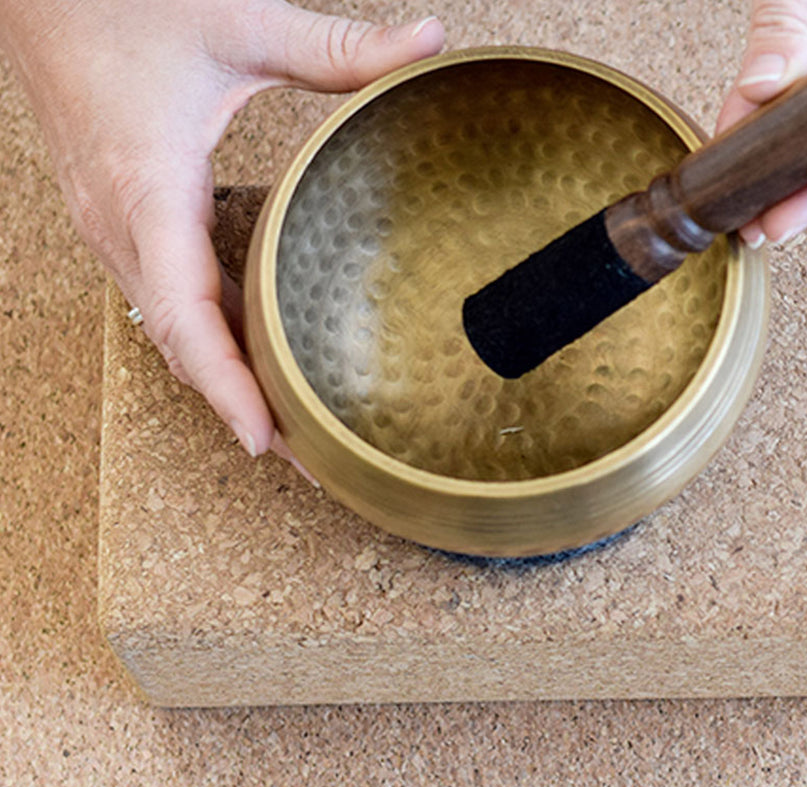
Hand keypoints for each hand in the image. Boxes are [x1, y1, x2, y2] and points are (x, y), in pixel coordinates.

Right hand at [1, 0, 443, 463]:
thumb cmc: (122, 5)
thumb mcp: (238, 23)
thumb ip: (337, 48)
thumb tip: (429, 42)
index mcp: (147, 190)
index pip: (187, 316)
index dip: (225, 387)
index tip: (266, 441)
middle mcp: (122, 228)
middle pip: (185, 347)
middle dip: (244, 408)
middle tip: (314, 459)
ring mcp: (115, 233)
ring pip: (174, 335)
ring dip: (227, 386)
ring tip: (293, 432)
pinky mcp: (123, 227)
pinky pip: (170, 305)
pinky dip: (212, 347)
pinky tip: (255, 367)